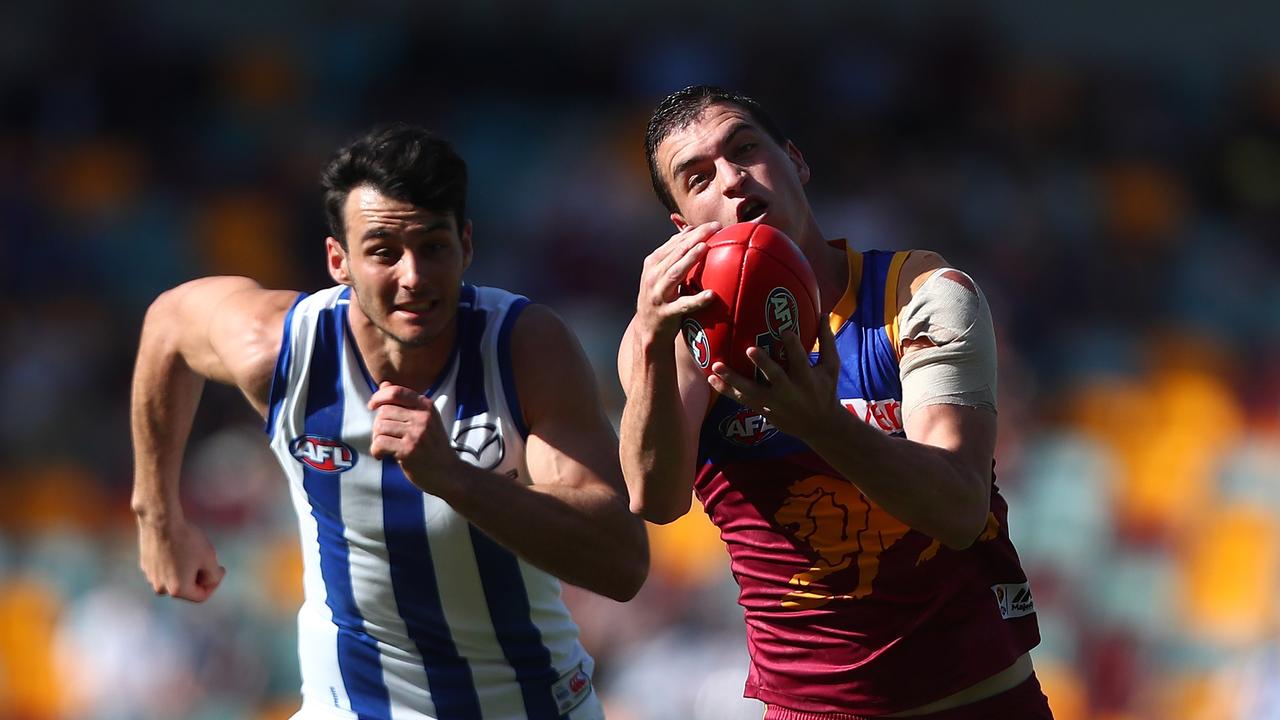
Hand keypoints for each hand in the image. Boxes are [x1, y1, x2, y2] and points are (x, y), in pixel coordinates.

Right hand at [137, 515, 225, 602]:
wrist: (161, 521)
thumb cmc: (187, 540)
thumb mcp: (209, 559)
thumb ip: (214, 576)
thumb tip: (210, 581)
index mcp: (178, 590)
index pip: (201, 596)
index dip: (214, 584)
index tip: (220, 569)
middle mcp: (161, 589)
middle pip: (187, 589)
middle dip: (199, 577)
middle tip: (207, 560)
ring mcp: (151, 578)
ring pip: (175, 579)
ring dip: (186, 571)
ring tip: (192, 552)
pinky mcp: (145, 566)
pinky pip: (164, 571)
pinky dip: (174, 564)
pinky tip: (179, 548)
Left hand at [368, 382, 460, 496]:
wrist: (449, 473)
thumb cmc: (434, 447)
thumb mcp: (425, 420)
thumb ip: (404, 403)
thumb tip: (384, 384)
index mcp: (426, 406)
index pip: (396, 392)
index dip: (379, 396)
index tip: (372, 406)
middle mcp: (422, 417)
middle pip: (384, 411)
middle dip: (378, 425)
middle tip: (383, 437)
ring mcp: (416, 434)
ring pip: (380, 427)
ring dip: (376, 438)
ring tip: (384, 446)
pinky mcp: (408, 450)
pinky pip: (380, 443)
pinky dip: (376, 450)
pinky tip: (382, 456)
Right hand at [634, 222, 720, 340]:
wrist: (647, 329)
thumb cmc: (661, 297)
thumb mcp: (661, 273)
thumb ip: (673, 253)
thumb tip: (690, 230)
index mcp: (653, 263)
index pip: (675, 243)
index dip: (694, 232)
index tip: (713, 224)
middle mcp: (653, 276)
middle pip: (676, 253)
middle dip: (696, 238)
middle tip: (715, 228)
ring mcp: (658, 294)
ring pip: (675, 273)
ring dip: (690, 259)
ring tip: (705, 248)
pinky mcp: (666, 313)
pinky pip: (683, 305)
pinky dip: (697, 300)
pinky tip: (710, 295)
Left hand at [707, 321, 842, 439]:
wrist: (820, 425)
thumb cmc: (826, 390)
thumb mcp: (831, 367)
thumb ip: (826, 341)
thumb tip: (822, 313)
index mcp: (806, 378)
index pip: (800, 360)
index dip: (793, 345)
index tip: (784, 330)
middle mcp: (789, 392)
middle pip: (775, 377)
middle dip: (763, 364)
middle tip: (749, 349)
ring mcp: (774, 403)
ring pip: (751, 392)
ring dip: (732, 380)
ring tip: (716, 367)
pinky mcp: (763, 410)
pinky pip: (742, 400)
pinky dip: (726, 390)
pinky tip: (711, 379)